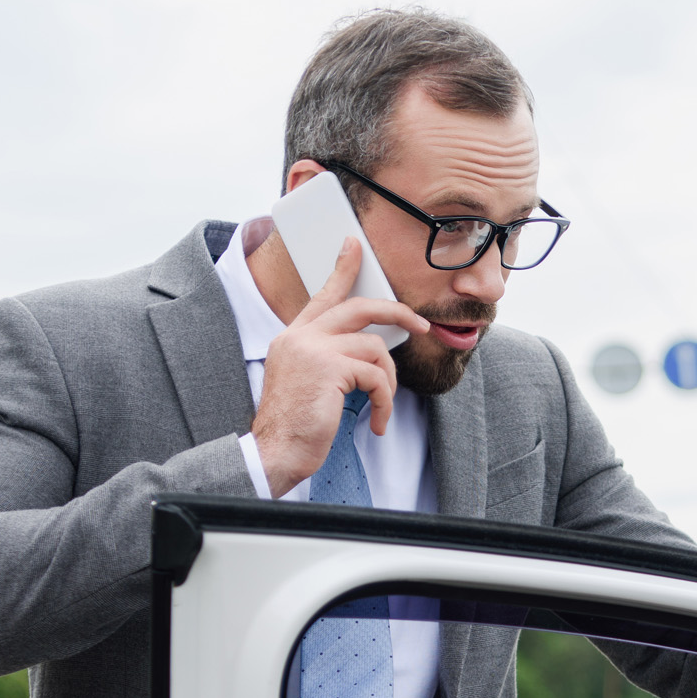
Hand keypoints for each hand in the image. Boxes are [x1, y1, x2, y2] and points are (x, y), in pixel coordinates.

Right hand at [251, 237, 429, 496]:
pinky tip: (376, 421)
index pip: (323, 294)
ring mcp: (313, 349)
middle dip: (396, 312)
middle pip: (359, 307)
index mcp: (293, 337)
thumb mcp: (307, 381)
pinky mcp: (329, 368)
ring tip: (381, 405)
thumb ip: (329, 357)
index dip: (343, 269)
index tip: (355, 246)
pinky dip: (384, 401)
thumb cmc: (296, 424)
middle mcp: (300, 336)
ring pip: (375, 348)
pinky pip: (377, 376)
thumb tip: (369, 348)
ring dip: (388, 380)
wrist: (275, 451)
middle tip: (420, 325)